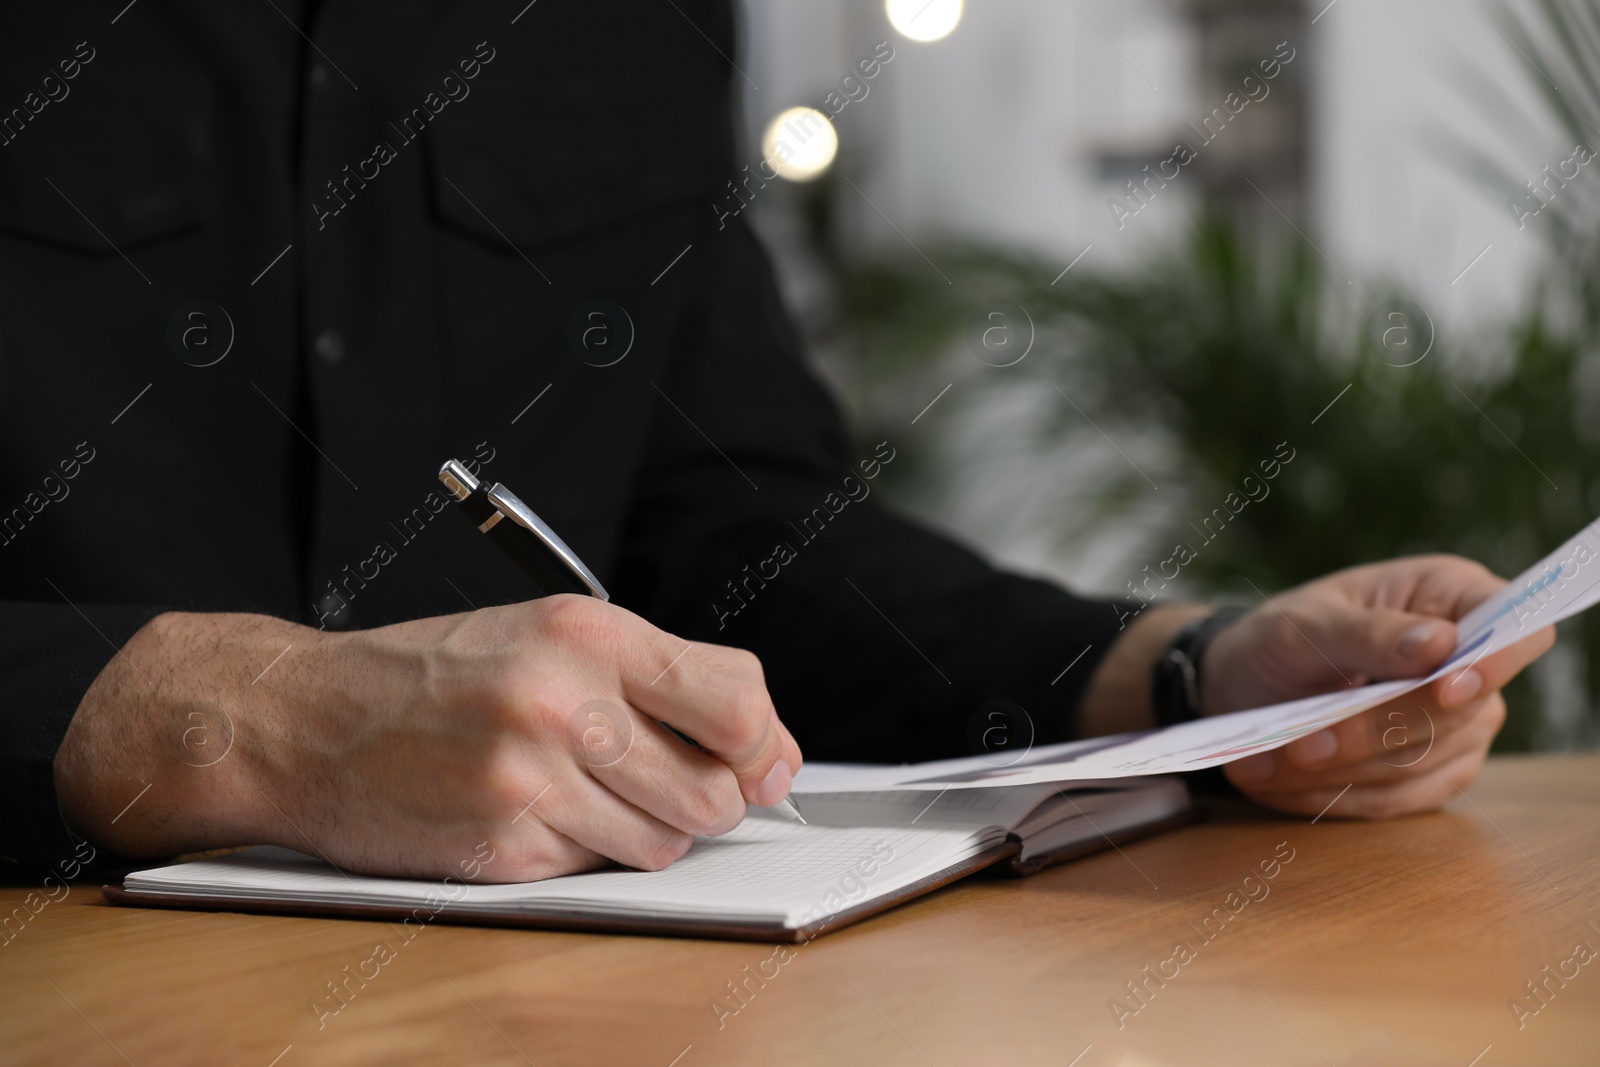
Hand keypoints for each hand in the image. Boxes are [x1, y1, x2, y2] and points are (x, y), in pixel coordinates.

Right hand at [55, 596, 801, 880]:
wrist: (305, 721)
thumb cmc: (437, 674)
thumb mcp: (551, 635)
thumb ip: (660, 680)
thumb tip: (767, 752)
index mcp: (586, 632)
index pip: (735, 700)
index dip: (765, 745)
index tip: (763, 765)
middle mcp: (561, 700)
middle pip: (712, 790)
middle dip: (705, 798)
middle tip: (662, 781)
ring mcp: (528, 779)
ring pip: (663, 842)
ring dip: (646, 831)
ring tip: (586, 792)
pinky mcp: (500, 847)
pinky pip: (595, 871)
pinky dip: (583, 854)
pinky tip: (534, 813)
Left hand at [1202, 555, 1553, 817]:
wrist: (1245, 684)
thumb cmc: (1282, 635)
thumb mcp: (1306, 623)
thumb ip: (1369, 632)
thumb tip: (1440, 644)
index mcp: (1452, 598)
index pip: (1517, 630)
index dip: (1493, 663)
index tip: (1445, 688)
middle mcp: (1468, 667)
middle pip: (1459, 714)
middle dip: (1371, 732)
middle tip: (1300, 744)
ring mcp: (1458, 727)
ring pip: (1420, 764)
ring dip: (1337, 772)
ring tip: (1263, 765)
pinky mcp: (1429, 775)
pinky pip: (1395, 801)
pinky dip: (1333, 797)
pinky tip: (1277, 784)